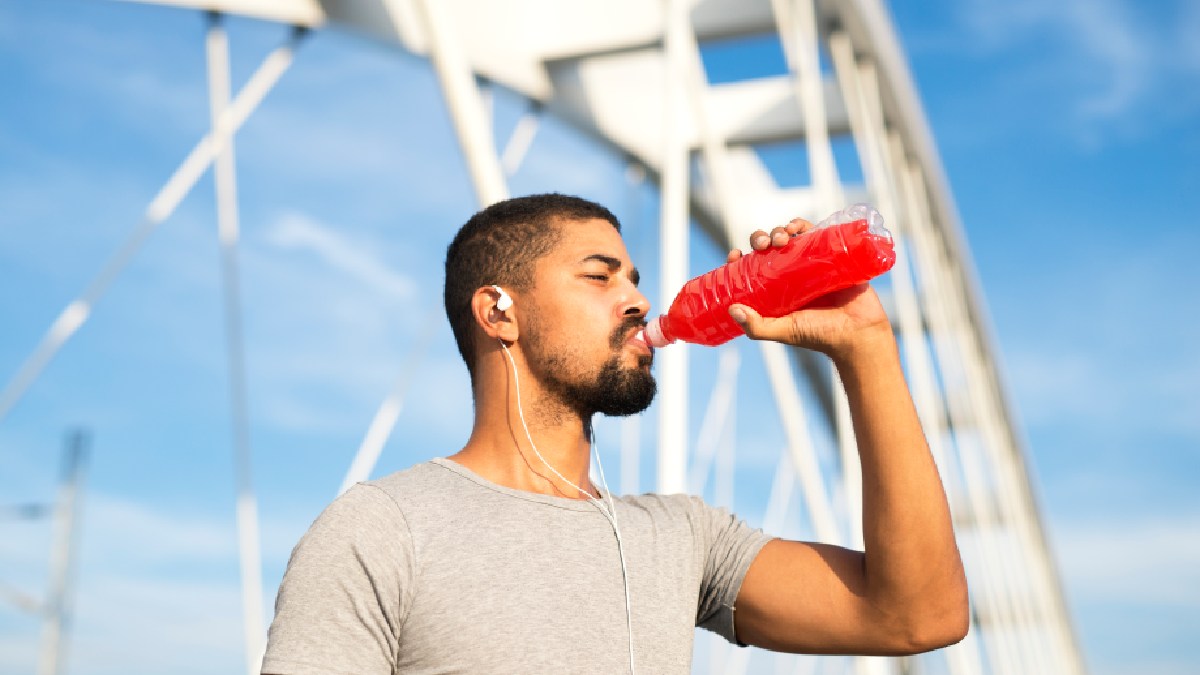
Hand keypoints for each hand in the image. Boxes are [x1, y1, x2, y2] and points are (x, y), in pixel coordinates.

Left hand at [726, 217, 892, 359]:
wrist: (859, 333)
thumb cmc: (820, 336)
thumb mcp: (784, 331)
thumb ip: (758, 326)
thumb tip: (732, 309)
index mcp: (776, 290)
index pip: (751, 268)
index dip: (740, 259)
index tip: (735, 254)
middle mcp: (792, 275)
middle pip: (769, 248)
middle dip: (761, 239)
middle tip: (764, 243)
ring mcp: (812, 263)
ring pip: (790, 237)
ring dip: (780, 230)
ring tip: (782, 237)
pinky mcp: (832, 255)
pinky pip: (816, 233)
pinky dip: (803, 225)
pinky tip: (797, 226)